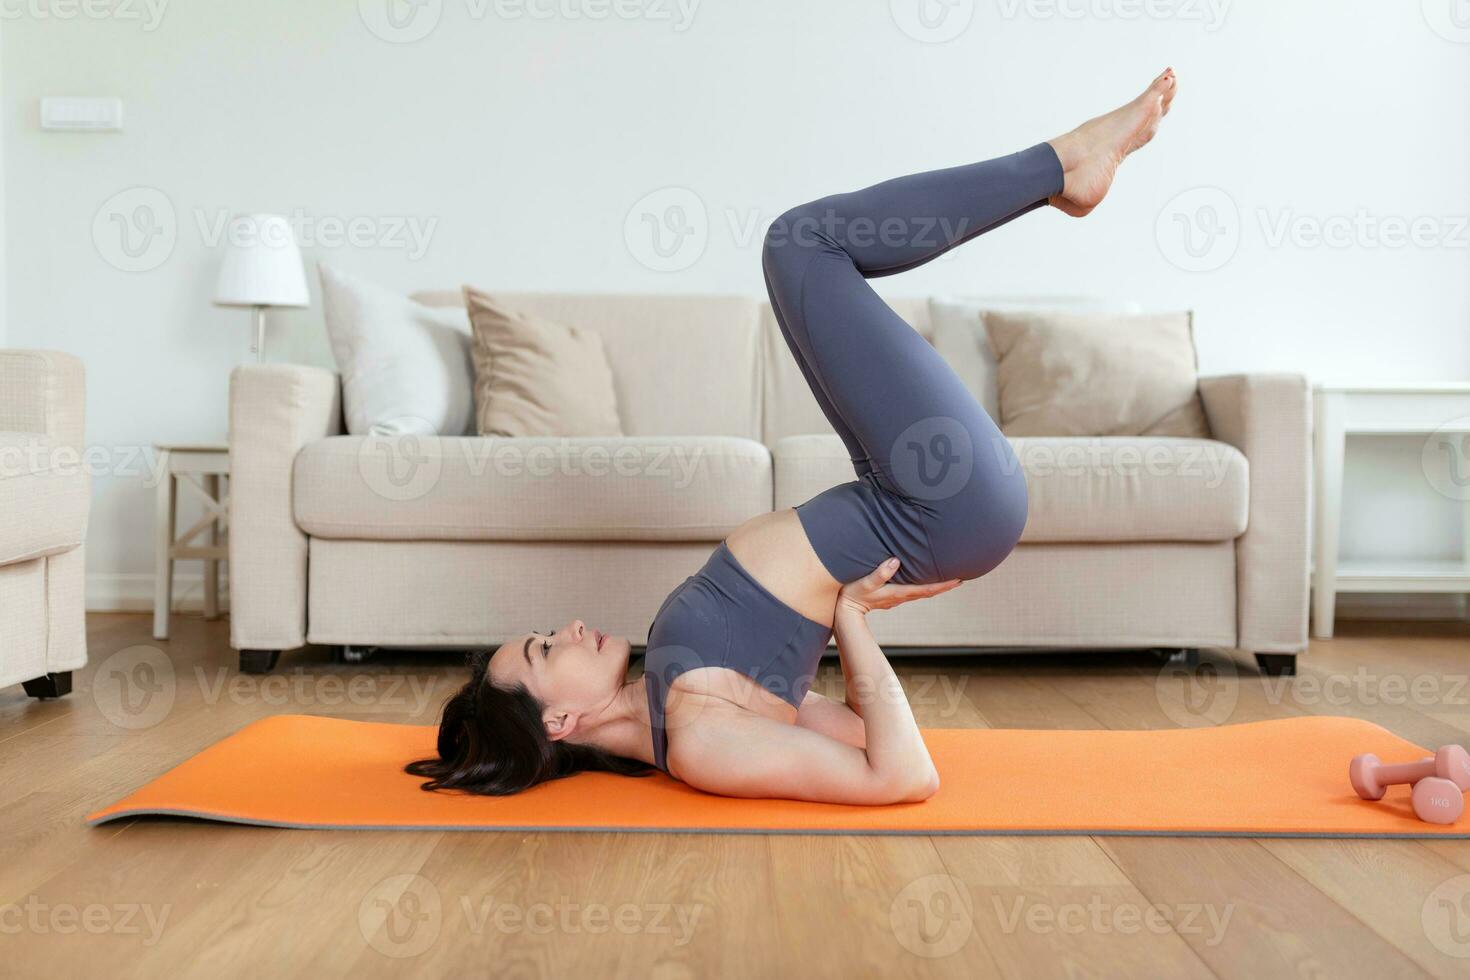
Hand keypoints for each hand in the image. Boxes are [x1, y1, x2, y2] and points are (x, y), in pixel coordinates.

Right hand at [836, 558, 962, 616]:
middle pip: (928, 591)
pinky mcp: (890, 596)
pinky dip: (923, 586)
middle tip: (962, 579)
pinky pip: (912, 590)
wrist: (843, 611)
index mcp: (898, 592)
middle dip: (945, 586)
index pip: (926, 589)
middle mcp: (900, 596)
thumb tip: (896, 561)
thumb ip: (879, 573)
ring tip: (948, 578)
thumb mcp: (864, 583)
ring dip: (935, 586)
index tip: (959, 580)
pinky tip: (924, 580)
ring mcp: (896, 598)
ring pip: (921, 592)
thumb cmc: (852, 594)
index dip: (943, 585)